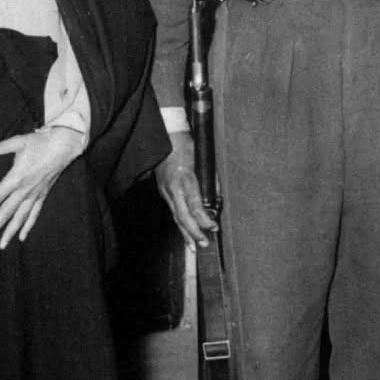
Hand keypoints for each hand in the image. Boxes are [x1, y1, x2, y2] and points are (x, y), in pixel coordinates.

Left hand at [0, 126, 83, 248]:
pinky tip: (21, 237)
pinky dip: (27, 226)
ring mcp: (35, 194)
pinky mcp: (43, 195)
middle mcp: (25, 190)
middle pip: (6, 213)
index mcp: (16, 177)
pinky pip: (34, 214)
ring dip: (10, 232)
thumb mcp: (17, 142)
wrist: (63, 146)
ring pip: (20, 218)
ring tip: (1, 246)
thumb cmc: (39, 142)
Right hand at [153, 130, 217, 249]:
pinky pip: (172, 209)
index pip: (195, 206)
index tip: (214, 227)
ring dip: (184, 232)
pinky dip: (179, 221)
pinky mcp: (162, 189)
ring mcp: (165, 189)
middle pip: (183, 216)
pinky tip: (184, 230)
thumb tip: (217, 198)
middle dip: (193, 232)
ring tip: (193, 246)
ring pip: (175, 215)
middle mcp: (173, 187)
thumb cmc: (187, 144)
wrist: (167, 133)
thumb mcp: (203, 160)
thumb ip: (211, 181)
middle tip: (204, 244)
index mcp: (184, 179)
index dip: (205, 220)